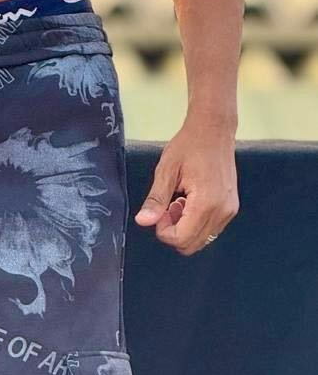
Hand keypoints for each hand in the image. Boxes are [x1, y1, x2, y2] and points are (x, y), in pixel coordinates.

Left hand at [134, 117, 238, 254]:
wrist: (214, 129)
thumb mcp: (166, 170)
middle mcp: (222, 210)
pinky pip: (209, 229)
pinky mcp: (231, 208)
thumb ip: (155, 200)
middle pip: (191, 245)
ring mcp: (229, 210)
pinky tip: (191, 202)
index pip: (180, 239)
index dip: (164, 231)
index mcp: (207, 203)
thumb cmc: (190, 145)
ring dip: (185, 228)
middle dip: (174, 232)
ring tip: (180, 202)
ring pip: (200, 240)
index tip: (161, 211)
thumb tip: (143, 221)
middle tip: (168, 208)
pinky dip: (196, 223)